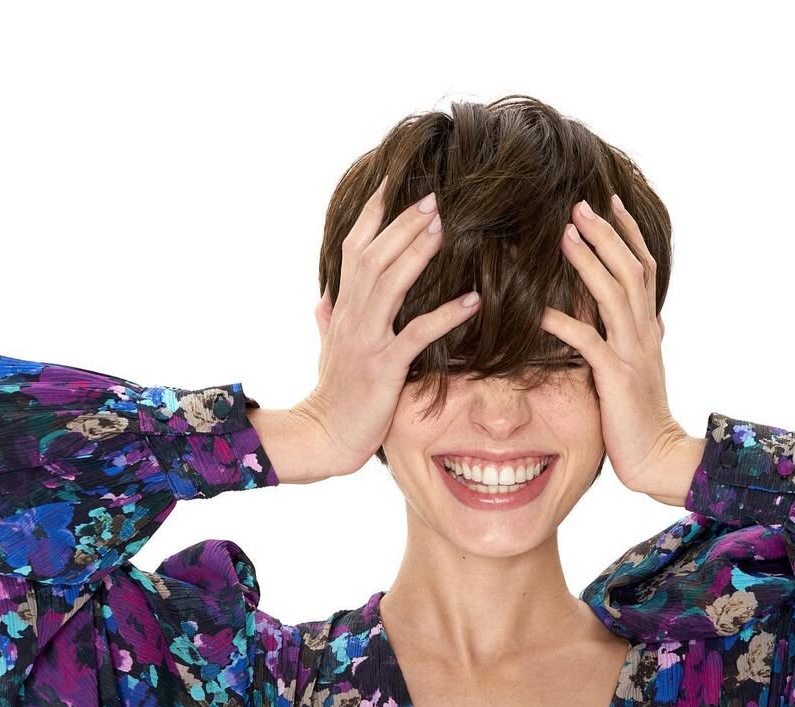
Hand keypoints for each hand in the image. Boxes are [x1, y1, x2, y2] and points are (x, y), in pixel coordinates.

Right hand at [292, 177, 481, 477]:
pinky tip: (472, 300)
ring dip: (417, 253)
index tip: (391, 182)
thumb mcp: (326, 351)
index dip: (371, 214)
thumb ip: (326, 320)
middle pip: (375, 256)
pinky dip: (446, 315)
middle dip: (402, 224)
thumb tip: (323, 297)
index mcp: (342, 309)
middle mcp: (351, 316)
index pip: (353, 249)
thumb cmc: (333, 396)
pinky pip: (418, 334)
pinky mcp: (384, 366)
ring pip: (390, 284)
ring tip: (443, 227)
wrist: (324, 435)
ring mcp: (367, 339)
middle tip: (431, 196)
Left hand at [538, 196, 696, 498]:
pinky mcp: (617, 378)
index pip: (643, 269)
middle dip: (606, 234)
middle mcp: (645, 333)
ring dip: (589, 262)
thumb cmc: (641, 420)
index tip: (608, 203)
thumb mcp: (640, 371)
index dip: (626, 234)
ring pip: (615, 294)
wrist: (658, 456)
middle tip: (580, 204)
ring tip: (566, 234)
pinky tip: (541, 309)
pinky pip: (589, 341)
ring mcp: (633, 353)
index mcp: (649, 329)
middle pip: (629, 270)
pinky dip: (565, 321)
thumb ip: (639, 341)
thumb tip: (647, 318)